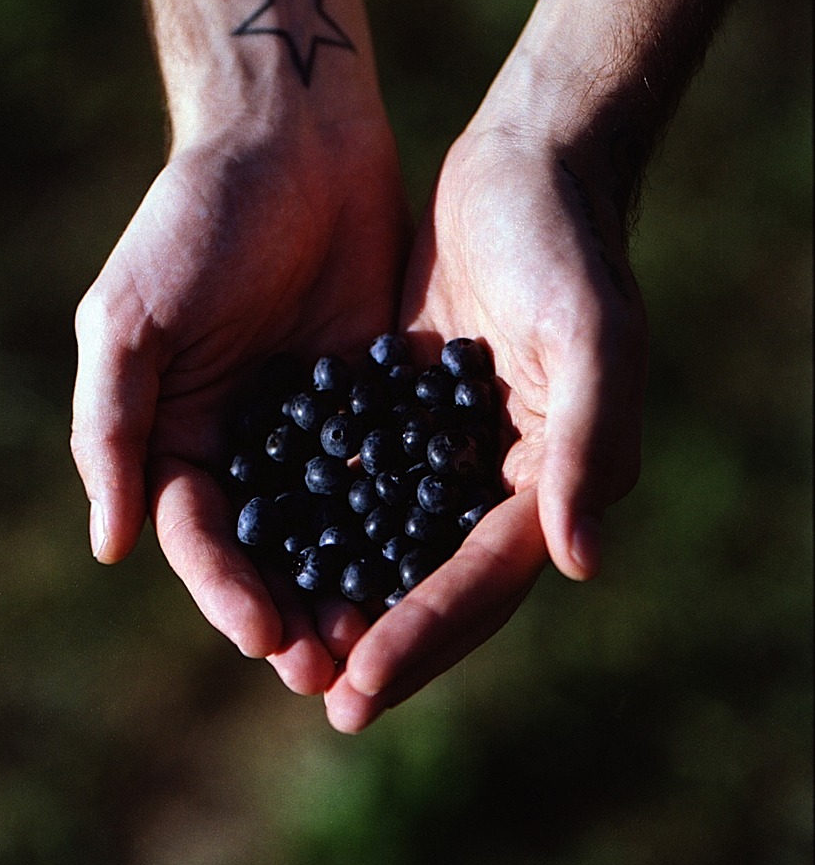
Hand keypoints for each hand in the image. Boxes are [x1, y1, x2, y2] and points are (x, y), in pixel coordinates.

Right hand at [71, 113, 409, 695]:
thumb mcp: (133, 316)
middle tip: (331, 669)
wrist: (293, 139)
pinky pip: (393, 471)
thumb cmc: (197, 219)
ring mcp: (317, 421)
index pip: (197, 533)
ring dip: (355, 584)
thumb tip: (110, 545)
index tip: (263, 634)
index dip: (224, 589)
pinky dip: (406, 520)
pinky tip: (436, 562)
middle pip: (270, 548)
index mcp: (178, 431)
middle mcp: (248, 439)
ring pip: (338, 525)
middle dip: (295, 609)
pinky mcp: (379, 393)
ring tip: (384, 642)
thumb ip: (115, 424)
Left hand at [325, 120, 647, 730]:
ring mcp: (444, 442)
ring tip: (288, 651)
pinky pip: (356, 476)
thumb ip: (592, 442)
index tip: (363, 685)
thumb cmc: (566, 243)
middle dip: (384, 640)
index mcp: (552, 474)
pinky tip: (271, 552)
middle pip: (438, 579)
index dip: (429, 633)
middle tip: (324, 699)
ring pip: (389, 541)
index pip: (487, 576)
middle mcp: (498, 473)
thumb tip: (580, 563)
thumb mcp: (590, 331)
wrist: (521, 166)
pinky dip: (319, 518)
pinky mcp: (398, 404)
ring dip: (345, 595)